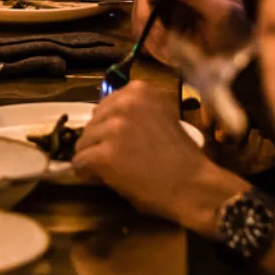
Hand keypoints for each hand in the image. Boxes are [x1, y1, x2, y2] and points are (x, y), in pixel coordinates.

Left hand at [73, 81, 246, 232]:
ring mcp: (113, 128)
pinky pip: (80, 163)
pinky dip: (88, 174)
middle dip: (101, 141)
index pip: (106, 106)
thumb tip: (105, 122)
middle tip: (121, 158)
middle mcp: (124, 102)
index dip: (111, 126)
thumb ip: (136, 112)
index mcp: (140, 90)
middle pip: (92, 123)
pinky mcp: (104, 155)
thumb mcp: (161, 117)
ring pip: (83, 143)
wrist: (194, 185)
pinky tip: (106, 179)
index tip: (125, 140)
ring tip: (117, 170)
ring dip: (95, 157)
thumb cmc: (182, 155)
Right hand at [132, 0, 249, 65]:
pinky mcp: (163, 25)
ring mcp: (169, 6)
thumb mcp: (222, 12)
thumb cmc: (236, 32)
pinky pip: (144, 26)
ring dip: (145, 22)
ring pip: (142, 5)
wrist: (236, 62)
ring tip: (161, 40)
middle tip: (155, 25)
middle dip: (146, 3)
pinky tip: (162, 48)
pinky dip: (147, 36)